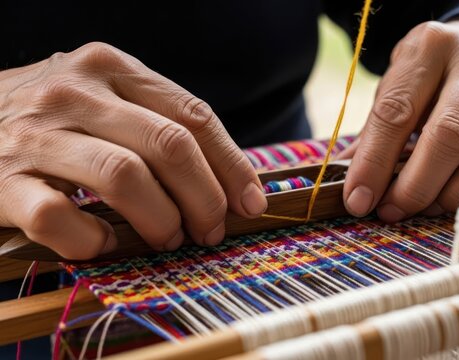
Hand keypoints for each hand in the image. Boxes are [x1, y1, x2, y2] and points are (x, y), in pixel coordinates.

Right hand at [0, 42, 266, 258]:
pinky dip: (93, 241)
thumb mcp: (104, 98)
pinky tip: (102, 243)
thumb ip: (157, 124)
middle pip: (169, 146)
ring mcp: (36, 134)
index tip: (251, 203)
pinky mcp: (2, 180)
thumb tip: (227, 184)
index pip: (193, 116)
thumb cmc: (51, 119)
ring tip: (167, 239)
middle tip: (210, 230)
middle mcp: (75, 91)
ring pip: (124, 178)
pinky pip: (60, 218)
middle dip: (205, 198)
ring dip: (160, 220)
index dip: (232, 165)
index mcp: (111, 67)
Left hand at [341, 21, 458, 222]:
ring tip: (429, 210)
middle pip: (449, 134)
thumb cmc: (433, 77)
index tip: (359, 199)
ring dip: (456, 194)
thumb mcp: (399, 86)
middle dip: (416, 184)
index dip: (374, 162)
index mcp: (431, 48)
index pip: (397, 111)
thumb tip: (354, 189)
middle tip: (394, 210)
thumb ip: (377, 133)